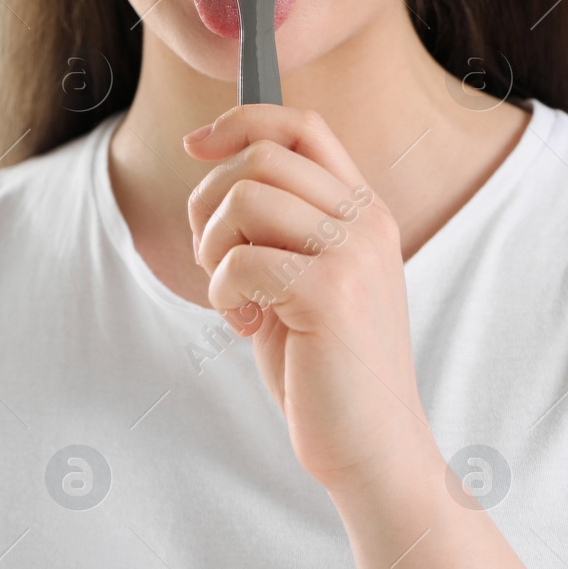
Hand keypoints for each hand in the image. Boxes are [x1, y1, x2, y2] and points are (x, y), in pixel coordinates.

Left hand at [183, 106, 423, 489]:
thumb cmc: (324, 368)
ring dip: (213, 249)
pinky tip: (247, 327)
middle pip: (259, 156)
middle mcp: (366, 220)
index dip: (239, 121)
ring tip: (234, 297)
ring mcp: (355, 253)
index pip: (301, 125)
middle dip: (207, 204)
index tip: (195, 147)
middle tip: (214, 262)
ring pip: (244, 199)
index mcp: (362, 210)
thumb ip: (277, 228)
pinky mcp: (332, 293)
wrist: (372, 447)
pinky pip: (240, 260)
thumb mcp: (301, 280)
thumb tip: (215, 173)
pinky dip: (222, 295)